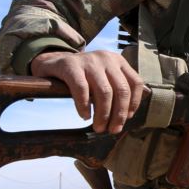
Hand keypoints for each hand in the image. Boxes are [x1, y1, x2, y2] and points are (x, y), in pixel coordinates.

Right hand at [30, 50, 144, 133]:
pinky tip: (84, 116)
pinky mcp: (70, 66)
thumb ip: (116, 90)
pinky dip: (84, 106)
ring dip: (103, 114)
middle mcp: (106, 58)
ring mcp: (89, 61)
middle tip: (113, 129)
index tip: (127, 118)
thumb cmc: (83, 76)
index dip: (134, 103)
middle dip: (119, 114)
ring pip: (104, 92)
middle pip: (121, 90)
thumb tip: (127, 115)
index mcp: (118, 61)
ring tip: (98, 127)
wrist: (54, 63)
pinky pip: (82, 90)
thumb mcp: (104, 77)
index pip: (135, 83)